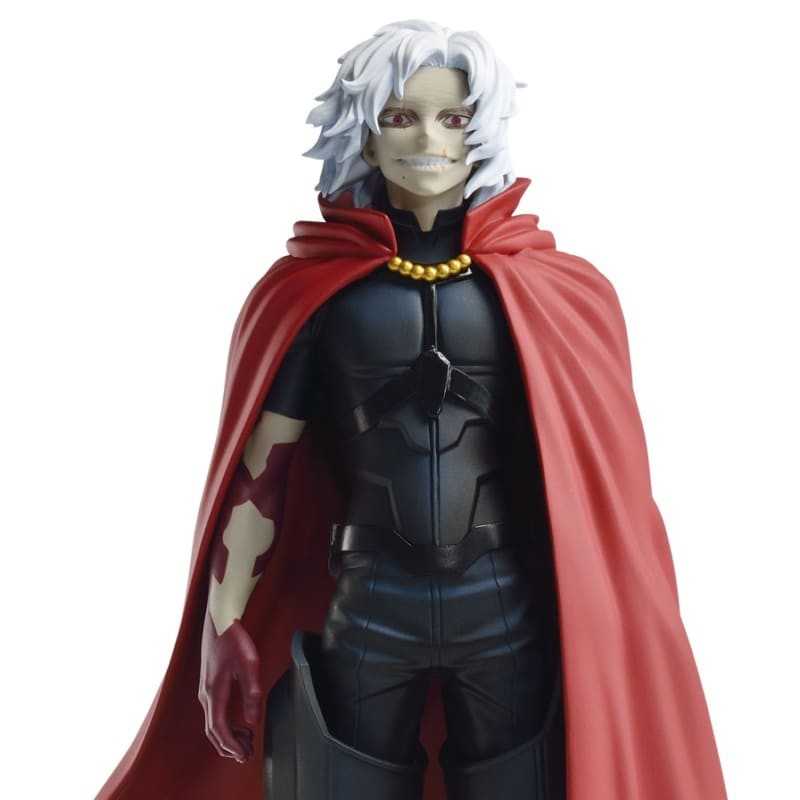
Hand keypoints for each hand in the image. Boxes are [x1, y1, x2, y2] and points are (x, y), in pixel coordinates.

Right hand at [198, 611, 263, 761]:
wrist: (220, 621)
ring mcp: (205, 690)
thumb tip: (252, 720)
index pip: (219, 729)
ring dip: (227, 737)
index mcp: (214, 692)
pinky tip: (239, 724)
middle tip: (245, 756)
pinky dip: (225, 725)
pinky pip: (214, 713)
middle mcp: (205, 695)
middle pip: (213, 731)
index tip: (243, 756)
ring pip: (213, 723)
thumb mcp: (249, 665)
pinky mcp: (209, 685)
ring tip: (245, 744)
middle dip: (228, 747)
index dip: (231, 746)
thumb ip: (251, 693)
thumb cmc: (233, 639)